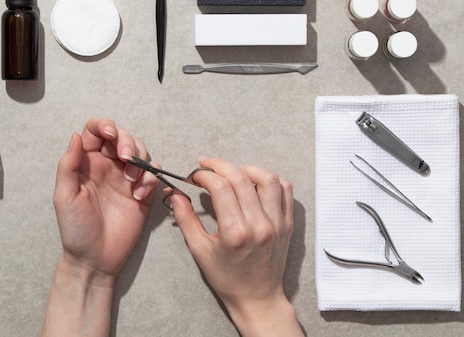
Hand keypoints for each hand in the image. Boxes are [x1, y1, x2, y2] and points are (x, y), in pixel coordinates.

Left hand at [53, 117, 158, 284]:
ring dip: (140, 159)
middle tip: (126, 159)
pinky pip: (152, 174)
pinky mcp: (142, 192)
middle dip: (128, 142)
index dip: (104, 125)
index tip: (110, 134)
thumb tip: (75, 135)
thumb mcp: (64, 197)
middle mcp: (107, 166)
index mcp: (86, 162)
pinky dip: (150, 178)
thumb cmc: (75, 229)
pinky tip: (139, 195)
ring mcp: (126, 178)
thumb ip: (68, 165)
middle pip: (122, 136)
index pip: (95, 131)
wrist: (95, 259)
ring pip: (140, 151)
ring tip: (132, 181)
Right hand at [170, 157, 301, 336]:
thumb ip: (186, 219)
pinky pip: (285, 190)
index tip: (195, 177)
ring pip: (268, 178)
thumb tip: (176, 194)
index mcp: (236, 232)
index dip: (204, 175)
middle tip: (206, 166)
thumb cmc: (227, 278)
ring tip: (232, 172)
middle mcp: (259, 225)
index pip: (221, 187)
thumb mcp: (199, 250)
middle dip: (219, 166)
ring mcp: (277, 223)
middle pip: (241, 177)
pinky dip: (270, 180)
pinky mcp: (287, 223)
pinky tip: (254, 183)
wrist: (257, 298)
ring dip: (247, 168)